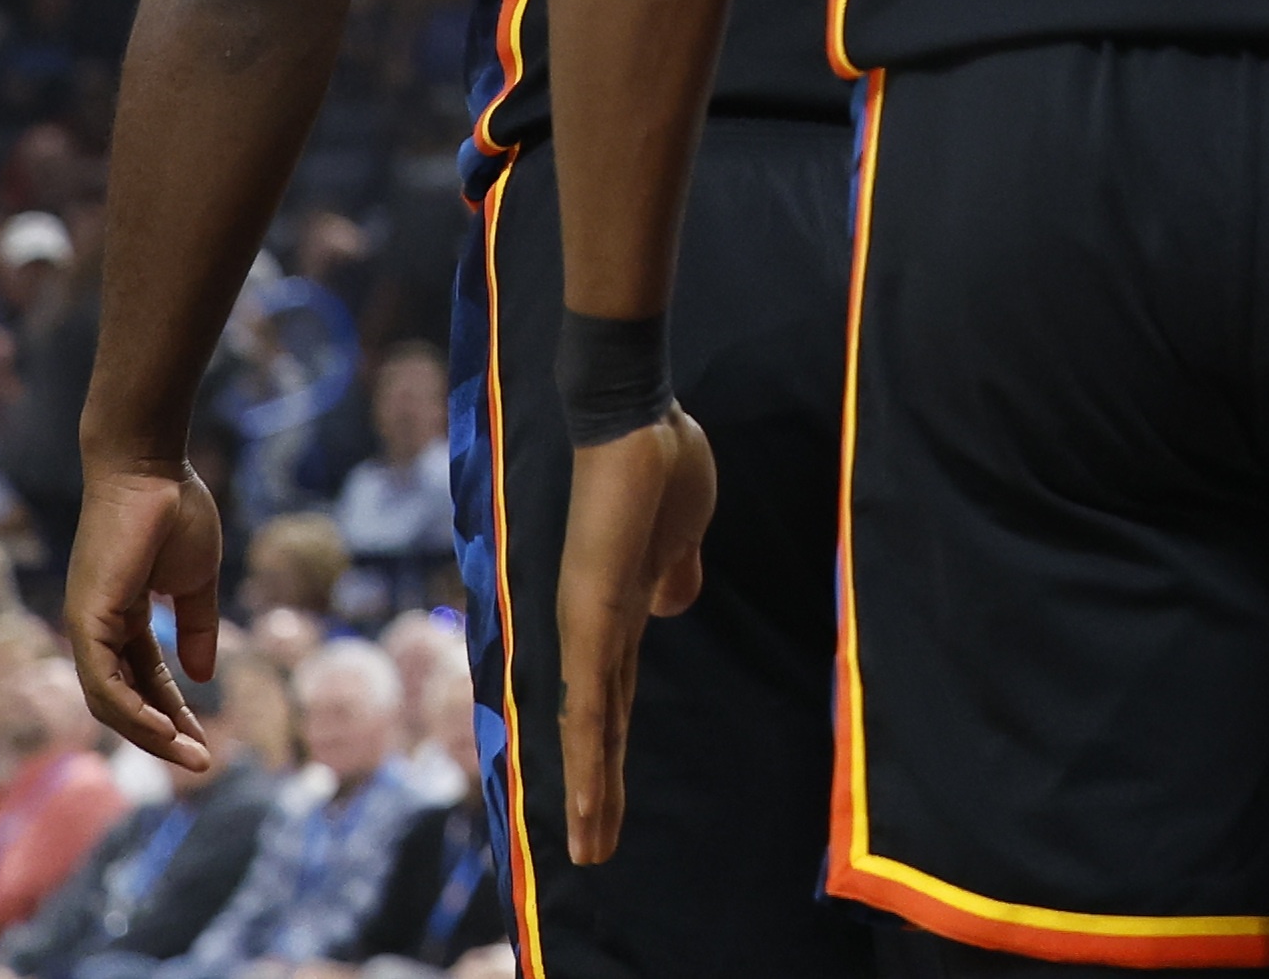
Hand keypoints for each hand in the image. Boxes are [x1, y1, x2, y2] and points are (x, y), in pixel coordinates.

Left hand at [64, 456, 222, 770]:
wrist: (152, 469)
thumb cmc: (175, 511)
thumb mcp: (197, 579)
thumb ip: (197, 626)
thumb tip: (203, 675)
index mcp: (123, 620)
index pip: (147, 682)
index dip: (176, 713)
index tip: (206, 742)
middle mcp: (97, 630)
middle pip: (125, 702)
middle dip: (162, 736)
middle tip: (200, 762)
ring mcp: (87, 628)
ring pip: (110, 702)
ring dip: (149, 734)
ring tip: (189, 754)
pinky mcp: (85, 621)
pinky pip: (104, 683)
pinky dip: (132, 711)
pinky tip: (164, 728)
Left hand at [553, 403, 716, 863]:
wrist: (634, 416)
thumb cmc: (660, 460)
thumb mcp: (681, 532)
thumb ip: (674, 570)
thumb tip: (673, 603)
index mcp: (616, 611)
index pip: (611, 698)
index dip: (609, 752)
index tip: (609, 802)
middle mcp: (592, 626)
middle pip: (595, 726)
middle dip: (597, 791)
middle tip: (596, 851)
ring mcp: (588, 621)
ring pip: (587, 726)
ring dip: (591, 789)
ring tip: (594, 845)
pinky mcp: (591, 610)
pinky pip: (589, 694)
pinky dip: (587, 749)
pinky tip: (589, 789)